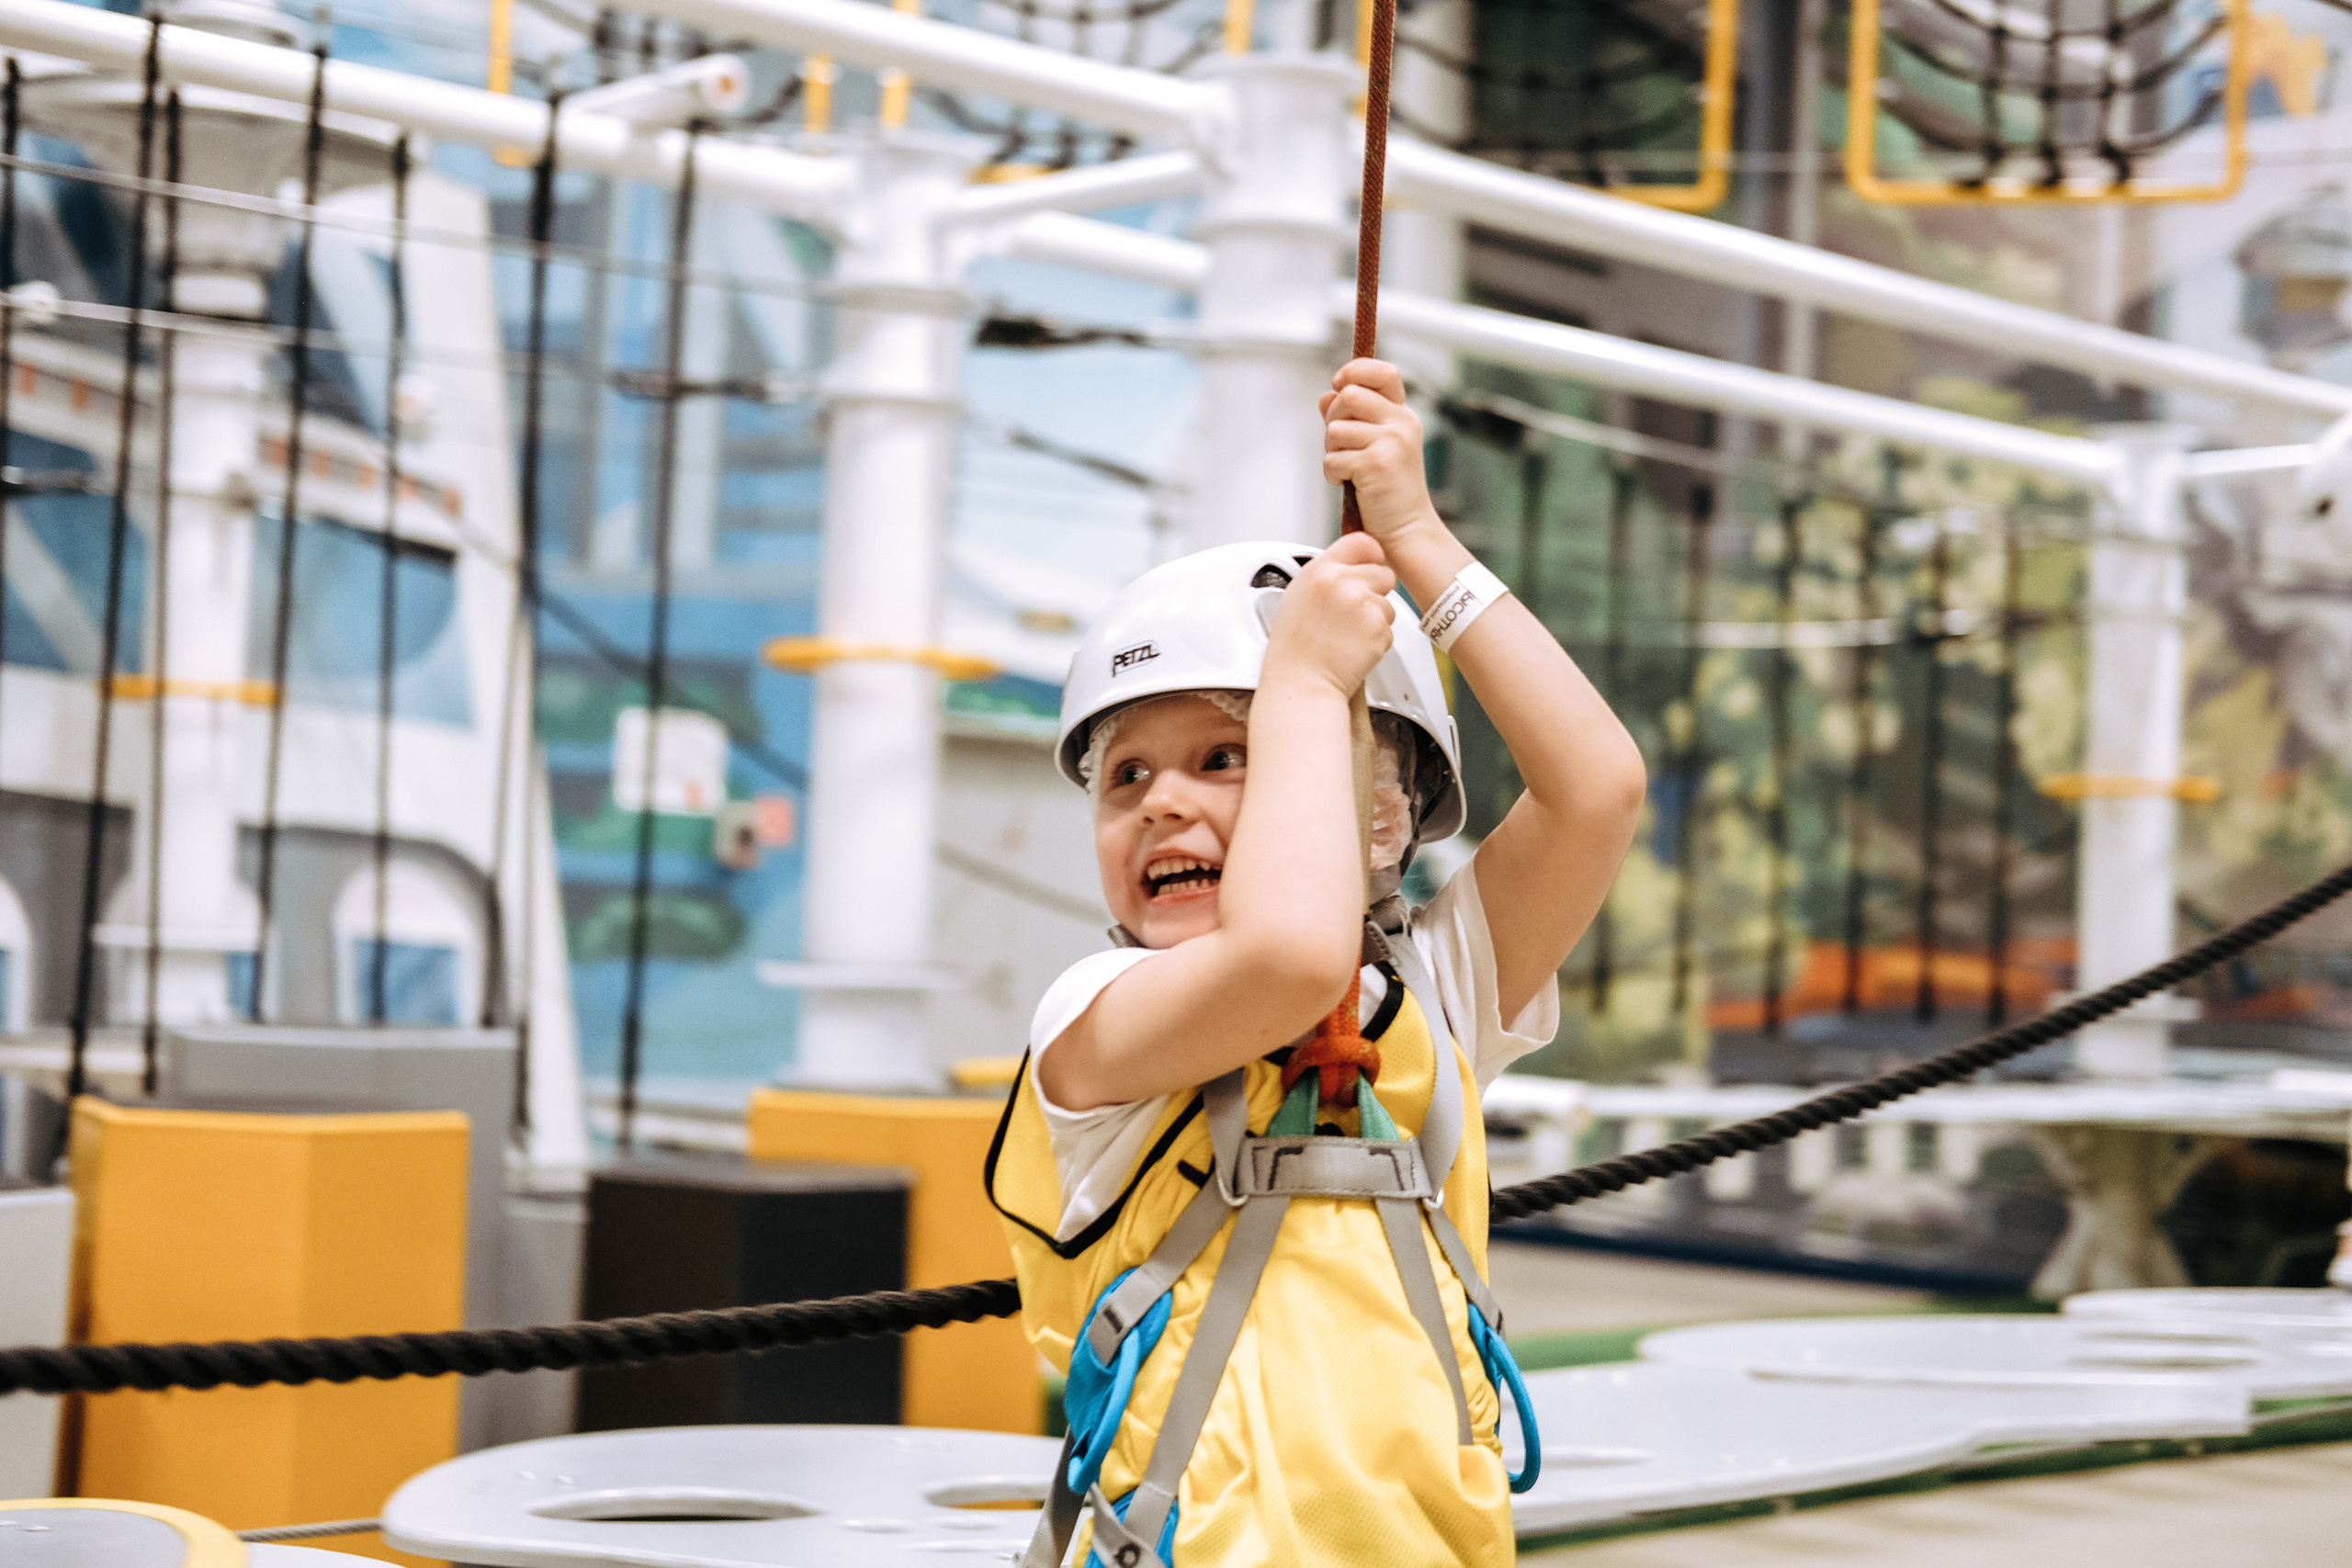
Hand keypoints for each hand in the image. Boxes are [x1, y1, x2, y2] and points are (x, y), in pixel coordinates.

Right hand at [1264, 531, 1395, 696]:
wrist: (1301, 683)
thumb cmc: (1295, 648)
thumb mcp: (1299, 597)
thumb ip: (1326, 576)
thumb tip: (1351, 566)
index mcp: (1319, 571)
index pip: (1362, 542)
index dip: (1371, 556)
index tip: (1370, 565)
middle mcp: (1342, 583)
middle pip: (1383, 573)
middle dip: (1375, 592)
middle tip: (1353, 613)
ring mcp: (1363, 606)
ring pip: (1388, 604)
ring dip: (1375, 619)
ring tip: (1346, 635)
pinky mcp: (1379, 629)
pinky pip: (1389, 629)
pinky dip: (1376, 641)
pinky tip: (1352, 648)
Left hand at [1321, 359, 1442, 550]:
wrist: (1406, 529)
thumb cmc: (1388, 490)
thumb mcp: (1373, 446)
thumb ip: (1352, 418)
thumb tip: (1327, 394)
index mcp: (1403, 415)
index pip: (1382, 372)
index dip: (1354, 371)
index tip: (1339, 385)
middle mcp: (1402, 423)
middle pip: (1348, 396)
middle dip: (1333, 420)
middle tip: (1342, 445)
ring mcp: (1392, 442)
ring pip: (1335, 429)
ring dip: (1332, 451)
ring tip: (1350, 470)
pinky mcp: (1376, 464)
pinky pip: (1333, 459)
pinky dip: (1333, 474)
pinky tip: (1350, 484)